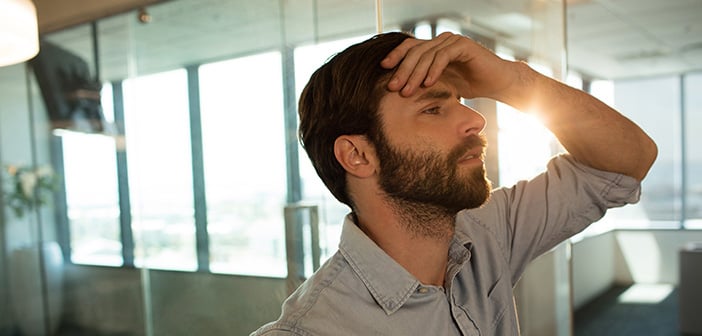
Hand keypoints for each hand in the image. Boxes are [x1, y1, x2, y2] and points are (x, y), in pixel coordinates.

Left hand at [380, 32, 516, 100]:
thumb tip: (400, 90)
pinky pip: (443, 56)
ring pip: (427, 55)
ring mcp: (452, 41)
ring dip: (415, 73)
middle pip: (415, 52)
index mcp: (434, 48)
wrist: (496, 82)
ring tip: (407, 90)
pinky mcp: (463, 46)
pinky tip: (428, 83)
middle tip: (393, 86)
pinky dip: (434, 70)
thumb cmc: (470, 84)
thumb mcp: (441, 84)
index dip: (395, 57)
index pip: (409, 48)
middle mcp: (441, 41)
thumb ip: (424, 81)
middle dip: (402, 70)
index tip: (382, 70)